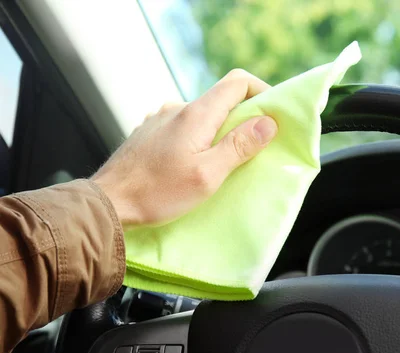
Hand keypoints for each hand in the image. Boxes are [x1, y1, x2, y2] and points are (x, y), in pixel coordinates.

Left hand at [92, 69, 277, 227]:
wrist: (107, 203)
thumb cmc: (158, 193)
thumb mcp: (207, 175)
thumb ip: (239, 146)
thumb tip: (268, 122)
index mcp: (196, 114)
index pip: (237, 82)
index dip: (261, 91)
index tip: (273, 115)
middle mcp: (177, 108)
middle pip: (221, 100)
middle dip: (243, 119)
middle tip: (252, 148)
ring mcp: (160, 119)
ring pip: (202, 116)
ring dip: (218, 132)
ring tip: (221, 163)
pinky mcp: (149, 132)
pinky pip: (183, 127)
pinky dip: (198, 139)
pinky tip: (192, 165)